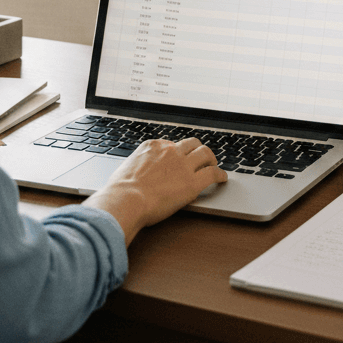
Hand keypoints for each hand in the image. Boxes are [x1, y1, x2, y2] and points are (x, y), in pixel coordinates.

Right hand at [84, 137, 226, 244]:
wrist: (126, 199)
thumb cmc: (120, 191)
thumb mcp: (126, 169)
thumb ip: (137, 167)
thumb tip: (135, 175)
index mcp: (153, 146)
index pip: (172, 144)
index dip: (177, 152)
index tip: (180, 158)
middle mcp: (170, 151)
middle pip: (192, 143)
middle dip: (198, 149)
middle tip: (202, 158)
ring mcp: (182, 165)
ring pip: (205, 154)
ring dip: (211, 159)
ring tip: (214, 165)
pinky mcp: (192, 182)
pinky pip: (212, 173)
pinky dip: (220, 175)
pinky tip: (222, 178)